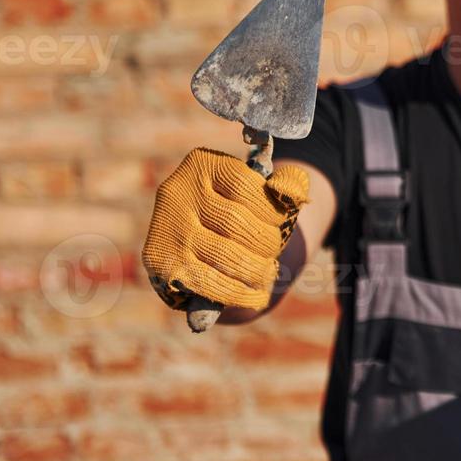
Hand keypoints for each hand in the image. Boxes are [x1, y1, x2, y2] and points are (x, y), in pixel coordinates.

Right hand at [142, 148, 309, 312]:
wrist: (194, 238)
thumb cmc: (238, 209)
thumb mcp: (261, 189)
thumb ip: (286, 186)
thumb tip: (298, 196)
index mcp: (203, 164)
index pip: (246, 186)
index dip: (272, 210)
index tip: (281, 223)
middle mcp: (178, 192)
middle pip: (236, 223)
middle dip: (266, 244)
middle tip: (274, 254)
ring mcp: (167, 229)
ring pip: (225, 255)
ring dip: (257, 271)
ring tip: (268, 275)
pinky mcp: (162, 263)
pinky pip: (209, 283)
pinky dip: (239, 294)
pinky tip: (256, 296)